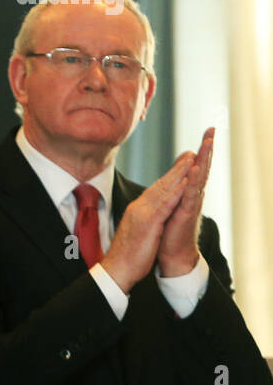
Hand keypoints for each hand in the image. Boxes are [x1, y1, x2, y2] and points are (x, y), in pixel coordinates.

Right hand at [100, 150, 192, 291]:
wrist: (117, 268)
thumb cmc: (127, 254)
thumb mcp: (136, 231)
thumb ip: (143, 220)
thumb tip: (149, 215)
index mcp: (138, 210)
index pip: (156, 189)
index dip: (170, 175)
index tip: (182, 163)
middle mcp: (139, 207)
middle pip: (161, 184)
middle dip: (177, 168)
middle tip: (191, 152)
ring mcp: (143, 214)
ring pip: (164, 189)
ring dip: (179, 173)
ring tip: (192, 159)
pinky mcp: (148, 223)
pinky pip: (165, 205)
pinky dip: (175, 192)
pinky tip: (185, 183)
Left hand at [157, 128, 213, 276]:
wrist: (171, 253)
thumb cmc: (171, 228)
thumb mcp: (173, 202)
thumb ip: (178, 186)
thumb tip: (181, 171)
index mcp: (187, 191)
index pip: (196, 166)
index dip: (202, 149)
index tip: (208, 131)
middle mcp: (192, 195)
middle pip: (201, 168)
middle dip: (206, 149)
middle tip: (212, 131)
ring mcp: (190, 204)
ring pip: (198, 179)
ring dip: (203, 161)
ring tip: (207, 144)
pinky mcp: (185, 214)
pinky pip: (190, 195)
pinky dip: (193, 182)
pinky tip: (196, 170)